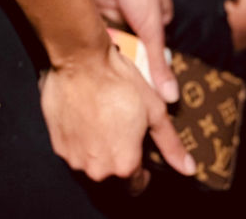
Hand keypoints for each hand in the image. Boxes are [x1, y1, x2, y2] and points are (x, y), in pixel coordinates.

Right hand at [40, 43, 194, 191]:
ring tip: (104, 119)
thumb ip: (170, 143)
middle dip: (119, 156)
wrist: (80, 60)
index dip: (142, 171)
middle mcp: (98, 169)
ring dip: (98, 149)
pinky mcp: (57, 144)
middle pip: (112, 174)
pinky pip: (72, 150)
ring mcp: (75, 158)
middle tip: (122, 128)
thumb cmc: (119, 82)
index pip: (135, 186)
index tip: (141, 153)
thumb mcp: (154, 110)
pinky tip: (86, 116)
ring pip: (91, 163)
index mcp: (124, 164)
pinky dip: (80, 139)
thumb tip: (188, 168)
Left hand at [85, 0, 177, 102]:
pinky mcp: (94, 9)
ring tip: (95, 79)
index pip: (150, 57)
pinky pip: (92, 33)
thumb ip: (156, 63)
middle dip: (120, 66)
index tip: (134, 99)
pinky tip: (82, 59)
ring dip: (103, 56)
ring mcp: (114, 14)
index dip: (142, 75)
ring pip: (108, 45)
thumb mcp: (151, 27)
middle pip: (128, 53)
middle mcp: (135, 19)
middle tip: (111, 90)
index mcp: (157, 21)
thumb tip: (171, 98)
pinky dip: (89, 43)